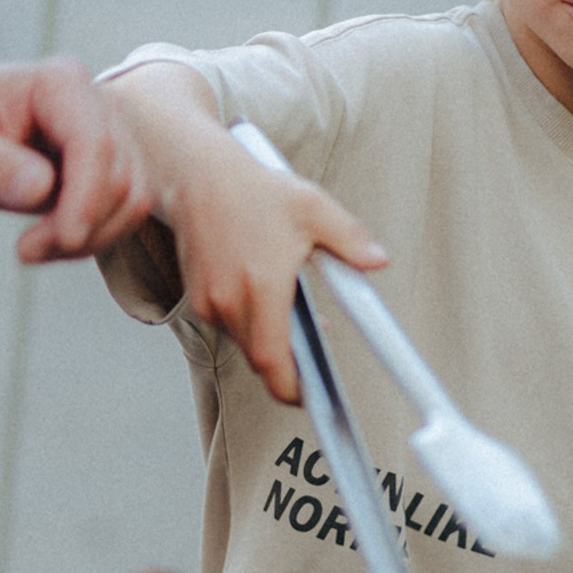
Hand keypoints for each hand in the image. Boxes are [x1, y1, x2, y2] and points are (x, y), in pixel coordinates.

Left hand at [0, 51, 150, 261]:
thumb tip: (41, 190)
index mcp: (61, 82)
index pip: (95, 143)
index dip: (87, 196)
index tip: (64, 240)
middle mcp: (97, 102)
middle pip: (120, 176)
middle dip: (82, 224)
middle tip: (24, 251)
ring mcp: (111, 133)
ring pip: (130, 199)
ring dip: (90, 238)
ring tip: (31, 249)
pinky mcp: (112, 166)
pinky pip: (122, 213)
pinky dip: (92, 238)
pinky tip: (49, 244)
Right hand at [110, 64, 385, 404]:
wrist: (195, 174)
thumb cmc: (251, 189)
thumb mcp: (311, 207)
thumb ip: (349, 239)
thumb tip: (378, 261)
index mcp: (261, 287)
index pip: (273, 363)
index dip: (292, 389)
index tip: (311, 397)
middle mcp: (228, 302)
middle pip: (262, 357)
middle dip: (288, 358)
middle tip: (313, 346)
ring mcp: (209, 302)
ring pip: (246, 341)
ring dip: (269, 334)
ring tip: (288, 300)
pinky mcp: (198, 297)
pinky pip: (230, 323)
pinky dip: (251, 318)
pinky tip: (264, 288)